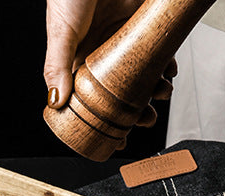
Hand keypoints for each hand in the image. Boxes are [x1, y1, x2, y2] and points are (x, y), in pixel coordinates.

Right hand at [43, 0, 175, 128]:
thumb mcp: (61, 29)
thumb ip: (56, 66)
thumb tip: (55, 104)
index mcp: (79, 61)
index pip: (90, 101)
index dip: (103, 122)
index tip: (117, 139)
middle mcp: (103, 54)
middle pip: (121, 94)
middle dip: (136, 111)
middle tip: (146, 121)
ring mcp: (125, 41)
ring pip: (143, 76)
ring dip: (155, 91)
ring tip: (161, 95)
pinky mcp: (144, 27)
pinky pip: (159, 52)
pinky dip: (166, 66)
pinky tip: (169, 73)